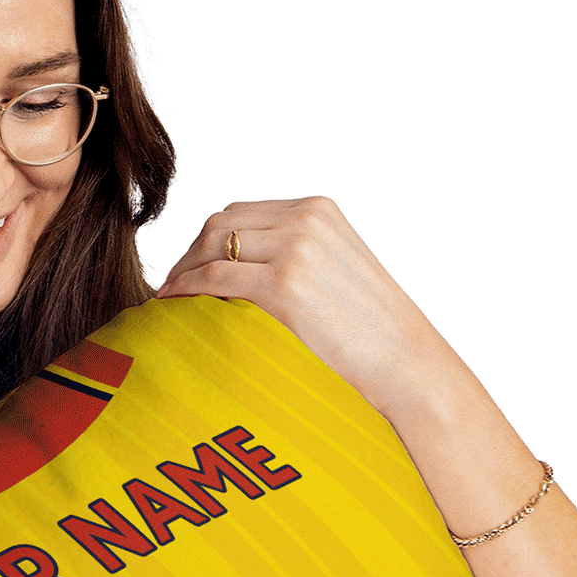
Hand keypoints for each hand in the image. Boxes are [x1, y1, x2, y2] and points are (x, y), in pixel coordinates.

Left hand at [156, 195, 453, 420]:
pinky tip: (176, 308)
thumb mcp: (339, 274)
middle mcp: (305, 219)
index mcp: (318, 211)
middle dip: (189, 254)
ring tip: (169, 300)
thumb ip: (298, 259)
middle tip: (171, 287)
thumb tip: (248, 274)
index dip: (206, 241)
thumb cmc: (376, 335)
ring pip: (212, 246)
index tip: (189, 269)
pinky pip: (215, 279)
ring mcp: (295, 249)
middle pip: (220, 224)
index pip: (241, 213)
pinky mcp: (284, 285)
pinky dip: (187, 290)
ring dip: (182, 271)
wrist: (408, 365)